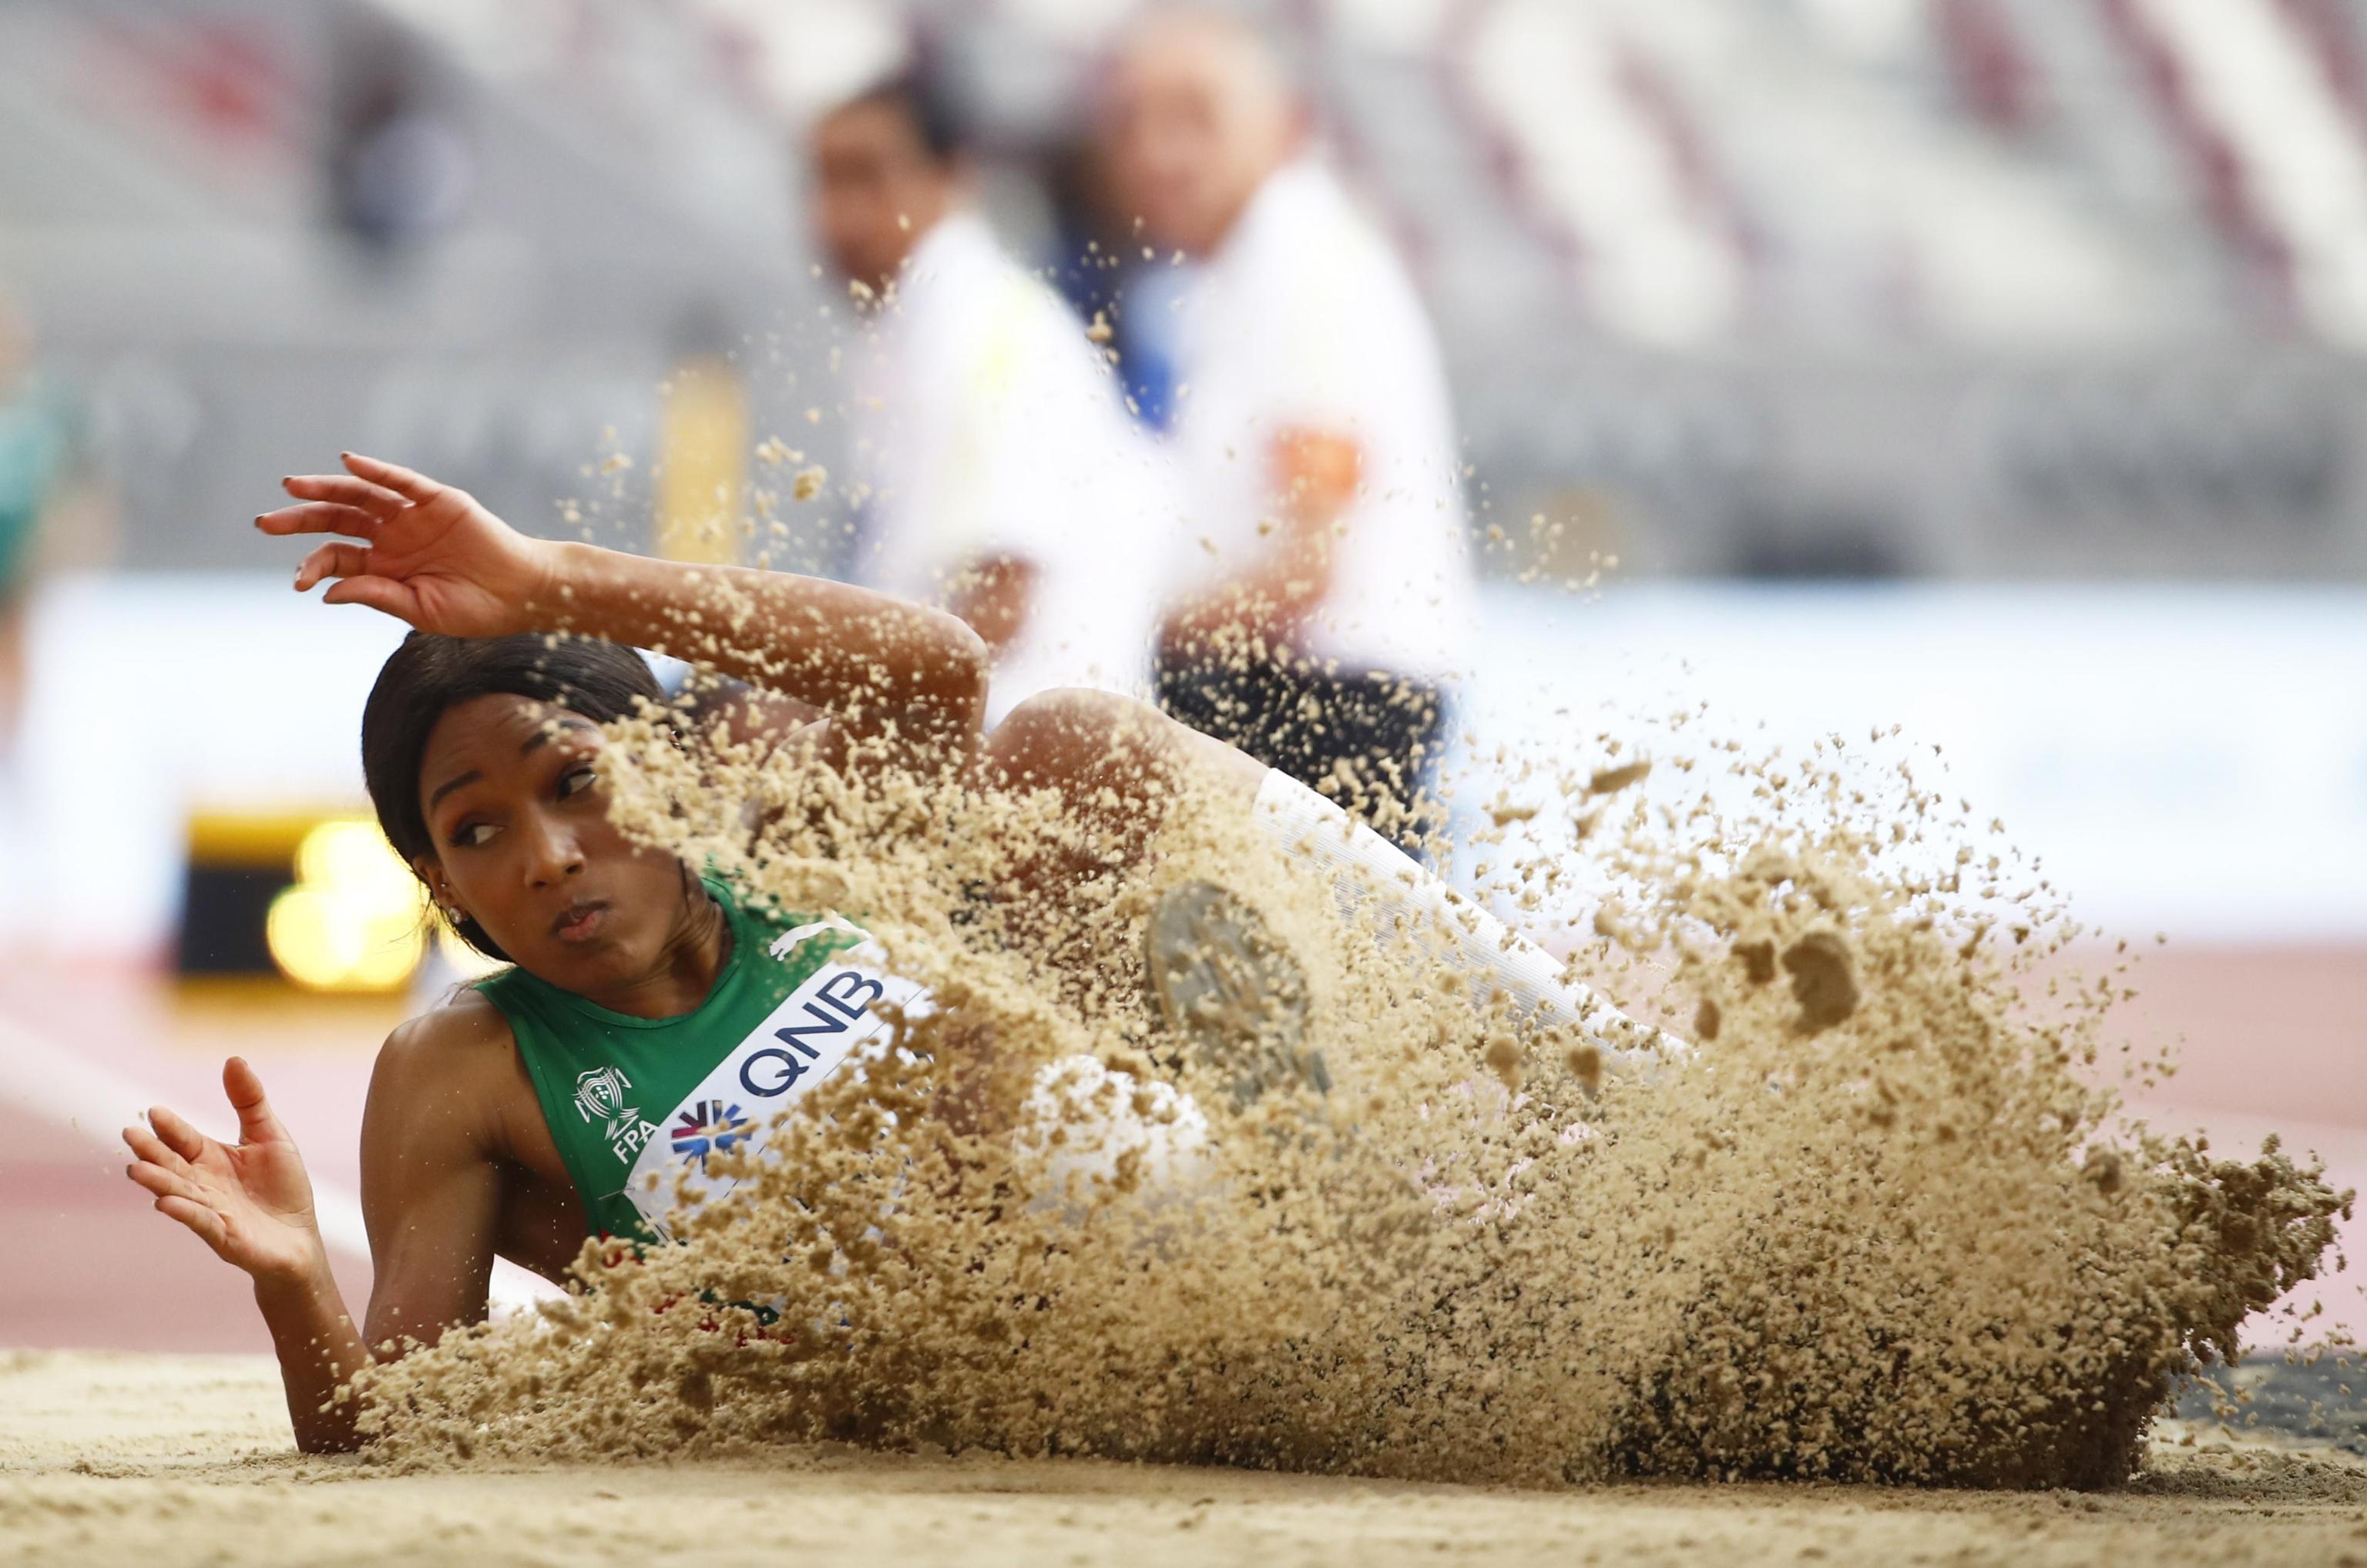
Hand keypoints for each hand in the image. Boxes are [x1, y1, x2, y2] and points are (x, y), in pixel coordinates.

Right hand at [124, 1057, 327, 1287]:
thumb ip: (249, 1101)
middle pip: (171, 1164)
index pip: (184, 1138)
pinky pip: (198, 1222)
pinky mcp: (220, 1235)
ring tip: (136, 1170)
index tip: (155, 1112)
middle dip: (152, 1151)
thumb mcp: (270, 1136)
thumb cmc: (282, 1186)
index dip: (171, 1126)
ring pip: (177, 1192)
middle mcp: (202, 1182)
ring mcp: (208, 1209)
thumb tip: (233, 1059)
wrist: (299, 1237)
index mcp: (210, 1157)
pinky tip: (165, 1203)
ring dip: (157, 1181)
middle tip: (130, 1134)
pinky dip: (183, 1212)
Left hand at [259, 452, 557, 636]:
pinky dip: (376, 471)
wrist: (525, 593)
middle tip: (265, 523)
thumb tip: (326, 590)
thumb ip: (376, 596)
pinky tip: (348, 463)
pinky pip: (402, 482)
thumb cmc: (476, 608)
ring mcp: (414, 517)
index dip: (312, 565)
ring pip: (360, 496)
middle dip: (299, 519)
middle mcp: (393, 538)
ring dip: (325, 490)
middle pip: (336, 521)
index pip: (337, 557)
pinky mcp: (439, 501)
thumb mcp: (420, 609)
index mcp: (384, 568)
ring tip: (292, 487)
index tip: (298, 582)